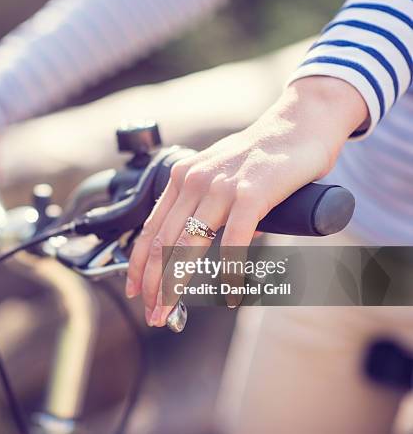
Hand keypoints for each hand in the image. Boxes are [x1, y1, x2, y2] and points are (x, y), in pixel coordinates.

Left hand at [126, 76, 367, 325]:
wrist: (301, 122)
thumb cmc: (265, 155)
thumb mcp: (225, 178)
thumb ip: (214, 207)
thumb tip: (218, 245)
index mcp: (182, 178)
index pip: (152, 228)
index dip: (140, 264)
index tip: (136, 290)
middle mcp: (194, 180)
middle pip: (163, 242)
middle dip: (154, 284)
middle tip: (153, 314)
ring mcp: (221, 186)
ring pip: (188, 245)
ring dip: (176, 284)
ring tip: (171, 311)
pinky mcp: (251, 193)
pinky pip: (234, 242)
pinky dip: (230, 272)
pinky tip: (231, 293)